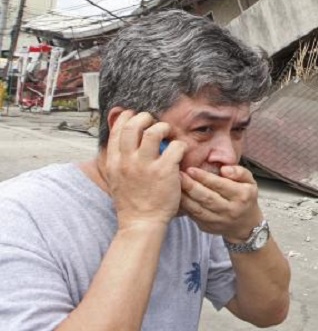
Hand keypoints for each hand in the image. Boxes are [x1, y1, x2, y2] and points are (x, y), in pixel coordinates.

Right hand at [105, 110, 186, 230]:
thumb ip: (119, 160)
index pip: (117, 130)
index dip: (126, 117)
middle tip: (154, 123)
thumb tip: (124, 142)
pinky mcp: (164, 170)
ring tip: (168, 134)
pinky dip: (180, 145)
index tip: (134, 115)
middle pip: (133, 125)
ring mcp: (145, 165)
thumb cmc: (132, 203)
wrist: (141, 223)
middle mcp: (127, 161)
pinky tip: (180, 152)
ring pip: (154, 131)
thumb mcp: (116, 179)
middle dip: (145, 118)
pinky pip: (175, 146)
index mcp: (114, 162)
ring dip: (164, 127)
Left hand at [179, 165, 262, 240]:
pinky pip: (193, 216)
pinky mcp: (207, 227)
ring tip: (175, 184)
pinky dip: (184, 206)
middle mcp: (230, 210)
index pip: (220, 185)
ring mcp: (218, 221)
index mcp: (242, 196)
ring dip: (184, 196)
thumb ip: (239, 172)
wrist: (245, 225)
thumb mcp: (250, 182)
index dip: (205, 177)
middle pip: (207, 197)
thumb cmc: (245, 198)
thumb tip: (224, 169)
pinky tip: (177, 197)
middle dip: (191, 186)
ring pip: (197, 208)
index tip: (191, 169)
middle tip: (178, 175)